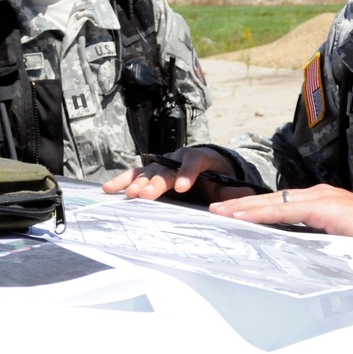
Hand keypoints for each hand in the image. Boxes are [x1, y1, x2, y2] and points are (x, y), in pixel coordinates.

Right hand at [102, 146, 250, 202]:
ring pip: (147, 171)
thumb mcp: (228, 184)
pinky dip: (122, 181)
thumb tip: (245, 195)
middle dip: (156, 182)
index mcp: (199, 158)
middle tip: (146, 194)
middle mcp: (177, 158)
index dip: (187, 173)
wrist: (205, 167)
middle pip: (166, 169)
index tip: (182, 187)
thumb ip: (234, 191)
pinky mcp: (150, 172)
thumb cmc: (216, 178)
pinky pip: (134, 175)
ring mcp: (162, 164)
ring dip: (136, 182)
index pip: (194, 162)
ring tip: (127, 193)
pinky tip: (108, 189)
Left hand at [209, 183, 352, 239]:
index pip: (282, 205)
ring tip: (222, 213)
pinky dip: (262, 213)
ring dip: (246, 208)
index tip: (234, 215)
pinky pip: (287, 210)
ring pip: (275, 202)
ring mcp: (323, 198)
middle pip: (273, 200)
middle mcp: (320, 195)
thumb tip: (301, 256)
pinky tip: (244, 218)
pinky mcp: (326, 206)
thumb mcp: (342, 243)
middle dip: (243, 205)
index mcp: (323, 203)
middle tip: (216, 210)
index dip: (256, 209)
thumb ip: (321, 243)